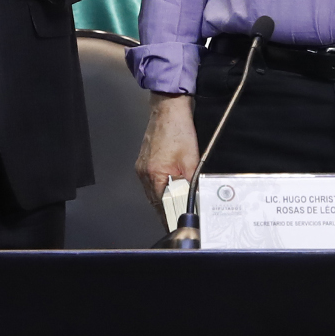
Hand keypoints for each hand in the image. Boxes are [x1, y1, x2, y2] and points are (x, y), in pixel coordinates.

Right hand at [135, 93, 200, 209]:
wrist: (169, 109)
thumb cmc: (178, 130)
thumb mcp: (191, 160)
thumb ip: (191, 184)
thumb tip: (192, 201)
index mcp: (154, 174)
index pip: (161, 206)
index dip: (169, 218)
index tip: (175, 226)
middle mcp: (144, 172)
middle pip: (155, 201)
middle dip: (167, 210)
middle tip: (178, 217)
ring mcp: (142, 166)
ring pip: (152, 191)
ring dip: (163, 198)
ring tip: (176, 204)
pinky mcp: (144, 160)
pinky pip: (151, 181)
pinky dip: (160, 186)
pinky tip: (170, 186)